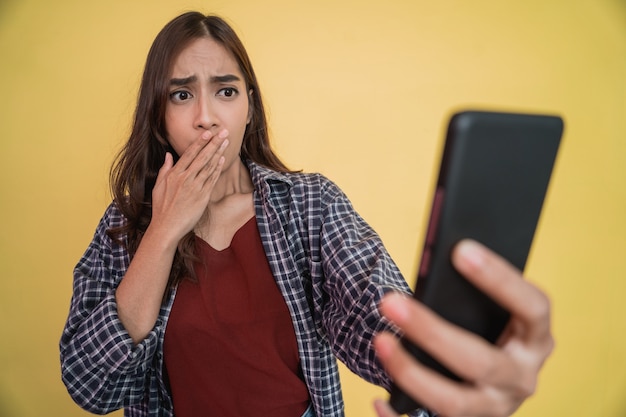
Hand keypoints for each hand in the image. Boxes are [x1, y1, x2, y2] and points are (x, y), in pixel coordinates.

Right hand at [150, 129, 228, 242]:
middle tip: (223, 132)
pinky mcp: (203, 197)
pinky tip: (223, 159)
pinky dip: (218, 169)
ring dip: (219, 153)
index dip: (200, 142)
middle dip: (214, 143)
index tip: (208, 133)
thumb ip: (165, 169)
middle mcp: (185, 179)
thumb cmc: (162, 208)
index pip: (189, 154)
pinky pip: (212, 179)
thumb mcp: (158, 186)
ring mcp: (195, 187)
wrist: (167, 227)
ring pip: (209, 166)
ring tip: (226, 142)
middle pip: (202, 157)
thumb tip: (169, 155)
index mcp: (174, 175)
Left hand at [373, 239, 553, 416]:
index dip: (500, 279)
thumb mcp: (493, 313)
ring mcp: (497, 407)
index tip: (461, 250)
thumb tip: (436, 261)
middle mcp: (522, 378)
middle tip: (389, 302)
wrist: (493, 382)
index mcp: (536, 340)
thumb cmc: (487, 329)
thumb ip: (472, 296)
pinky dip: (399, 416)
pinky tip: (378, 402)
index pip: (533, 308)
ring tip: (379, 342)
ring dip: (411, 373)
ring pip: (455, 402)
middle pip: (481, 361)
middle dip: (430, 331)